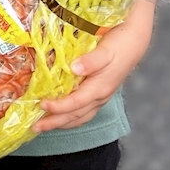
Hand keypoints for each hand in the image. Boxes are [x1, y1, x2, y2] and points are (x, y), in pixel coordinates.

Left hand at [32, 0, 155, 133]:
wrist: (134, 42)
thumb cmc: (119, 44)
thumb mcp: (106, 49)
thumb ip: (91, 60)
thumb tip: (74, 68)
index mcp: (99, 88)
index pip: (75, 103)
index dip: (58, 107)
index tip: (41, 105)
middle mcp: (100, 97)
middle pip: (75, 116)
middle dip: (54, 122)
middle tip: (35, 128)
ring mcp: (101, 98)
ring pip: (80, 117)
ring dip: (61, 123)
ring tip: (44, 126)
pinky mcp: (100, 95)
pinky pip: (83, 113)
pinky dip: (70, 117)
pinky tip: (60, 116)